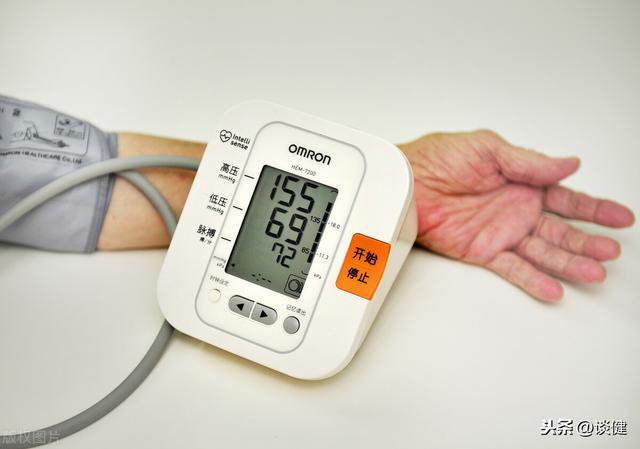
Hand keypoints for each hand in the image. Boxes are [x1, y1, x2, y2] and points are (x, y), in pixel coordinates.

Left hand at [398, 130, 634, 300]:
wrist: (407, 181)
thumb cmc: (439, 158)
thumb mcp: (488, 149)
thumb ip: (529, 162)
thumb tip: (569, 164)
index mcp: (522, 182)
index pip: (566, 199)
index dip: (595, 208)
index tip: (620, 216)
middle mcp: (515, 210)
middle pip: (561, 229)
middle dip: (587, 241)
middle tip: (611, 250)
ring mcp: (500, 232)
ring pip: (542, 251)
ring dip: (568, 262)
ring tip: (593, 272)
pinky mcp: (481, 250)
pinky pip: (512, 268)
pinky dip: (532, 279)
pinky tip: (553, 288)